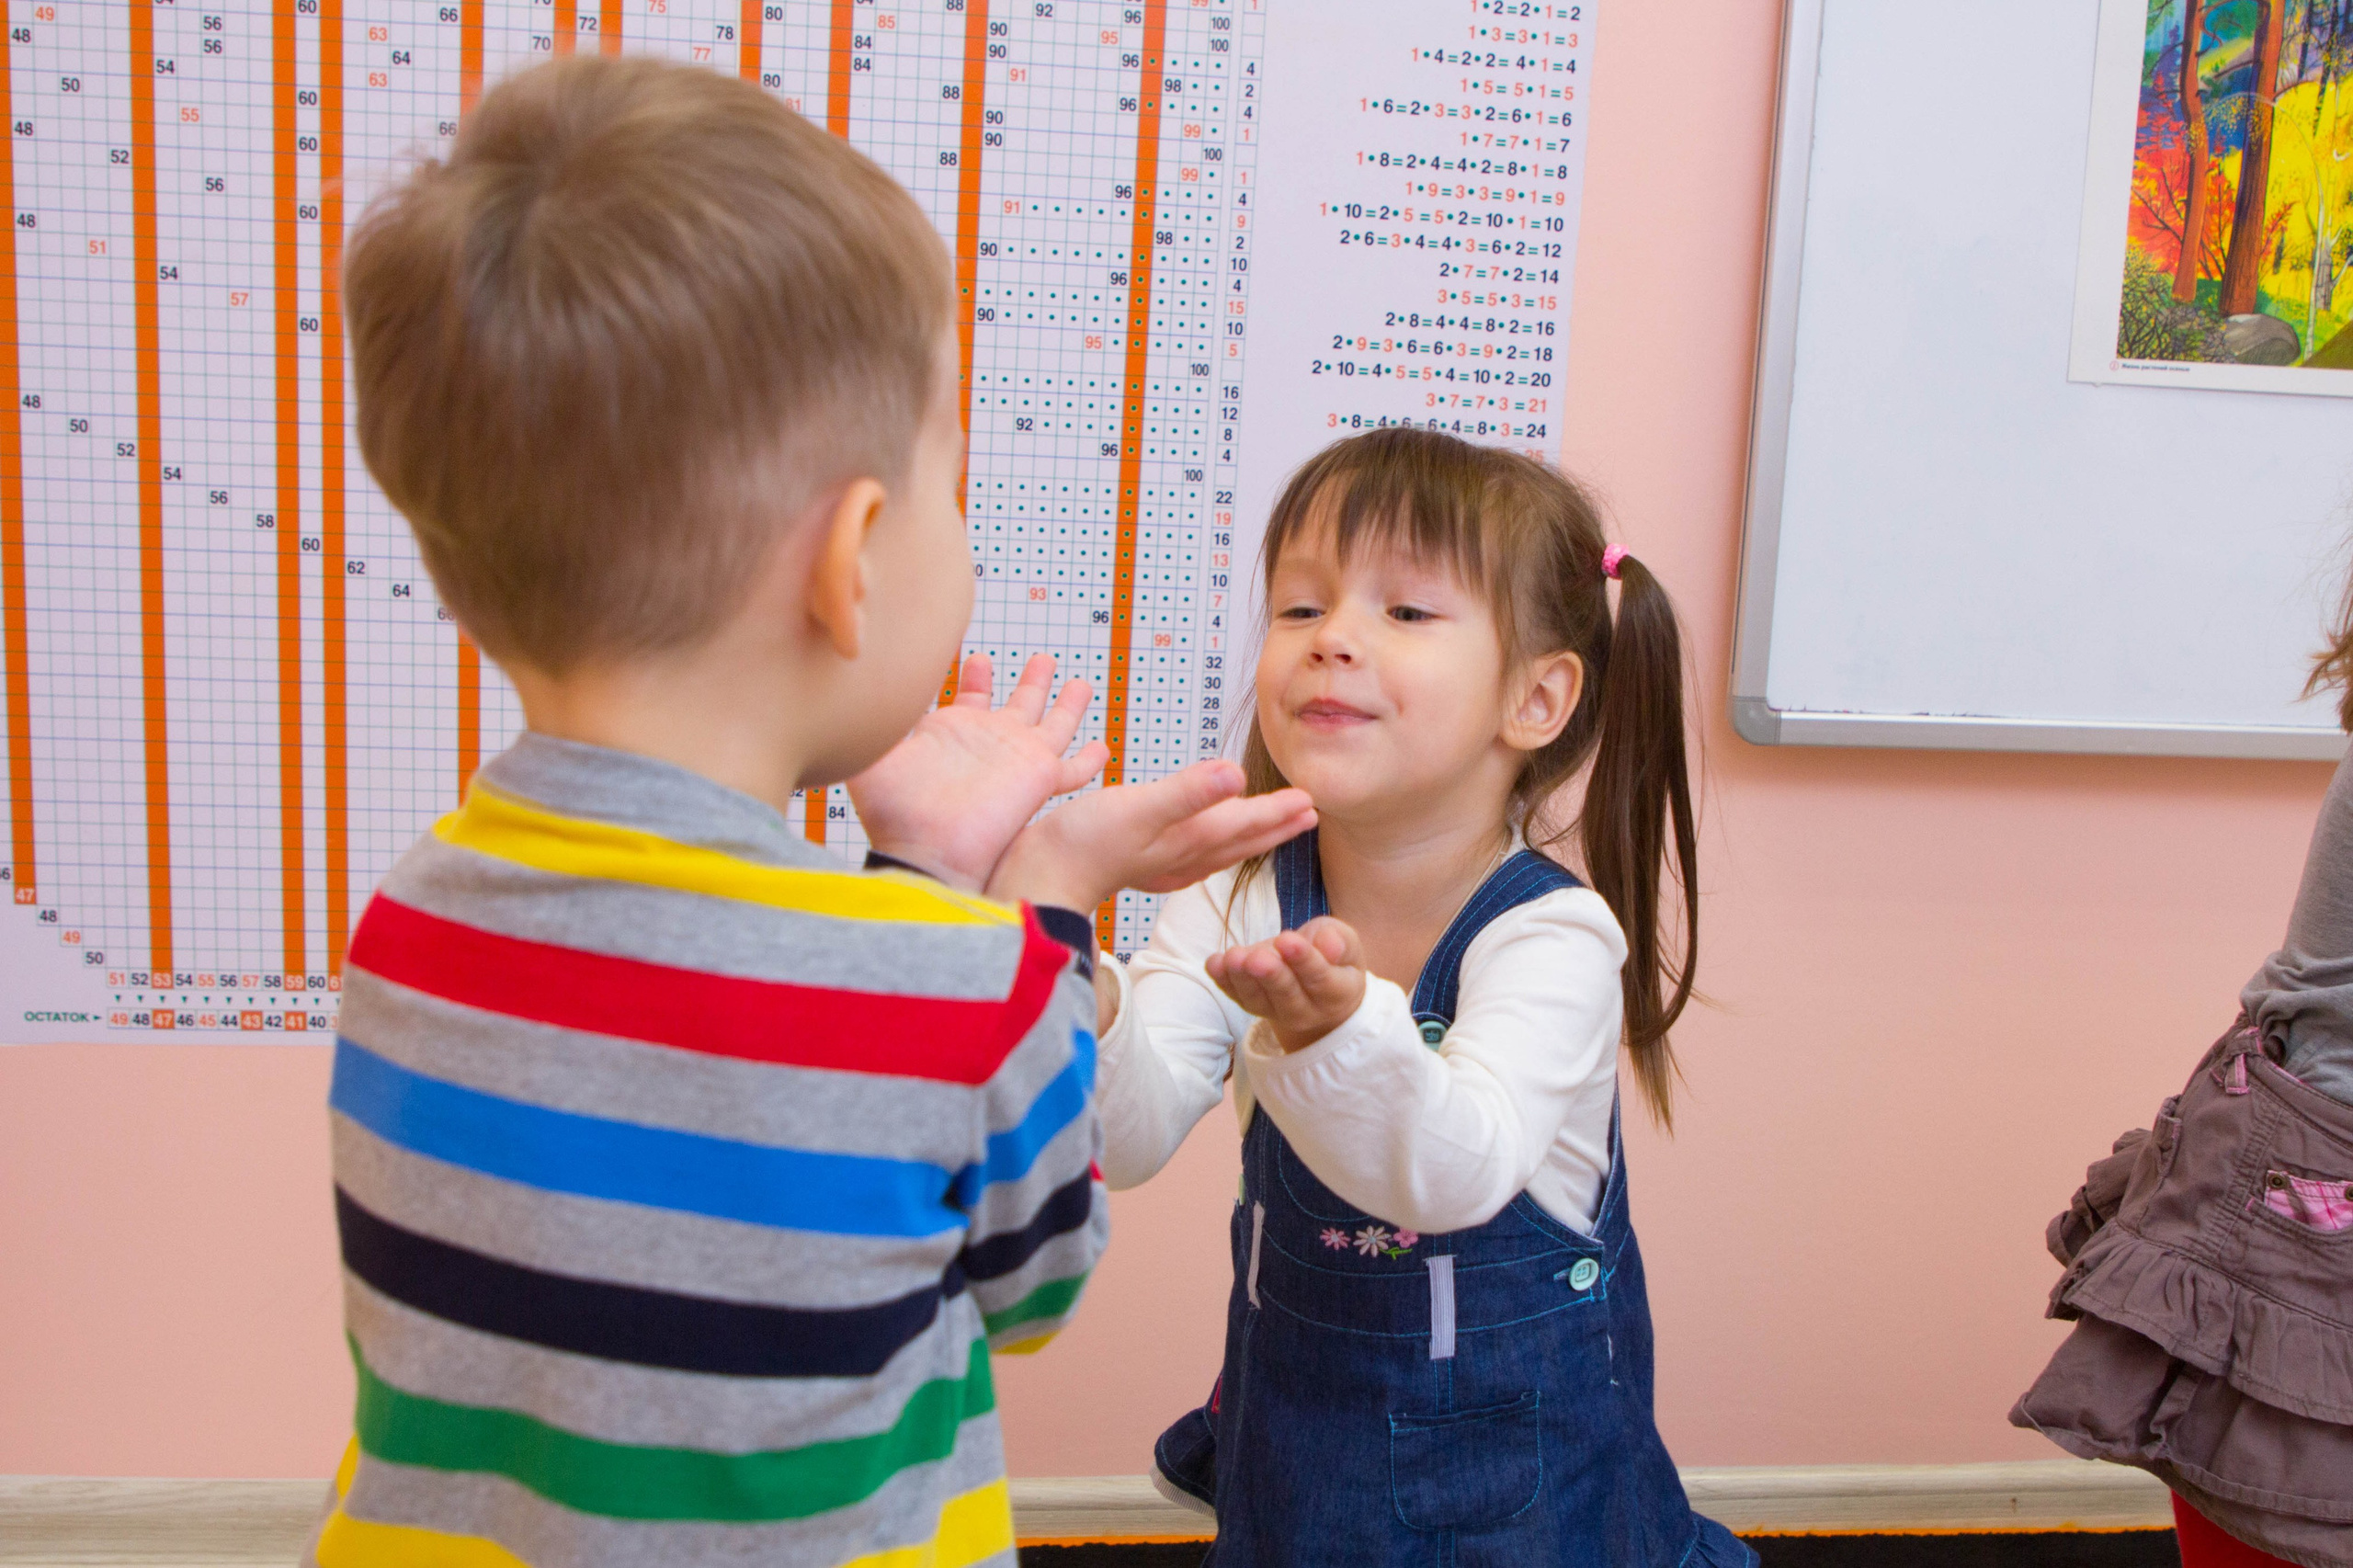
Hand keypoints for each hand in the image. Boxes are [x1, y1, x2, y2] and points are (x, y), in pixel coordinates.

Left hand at [847, 653, 1108, 891]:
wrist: (924, 850)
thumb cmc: (893, 812)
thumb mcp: (874, 751)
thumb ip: (870, 722)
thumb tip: (841, 692)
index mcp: (955, 734)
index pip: (970, 698)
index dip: (976, 679)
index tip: (977, 659)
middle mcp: (989, 745)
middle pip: (1018, 705)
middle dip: (1031, 681)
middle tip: (1042, 659)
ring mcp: (1017, 759)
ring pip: (1053, 724)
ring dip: (1066, 703)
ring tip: (1076, 682)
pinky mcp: (1039, 776)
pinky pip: (1074, 768)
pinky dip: (1089, 760)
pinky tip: (1102, 748)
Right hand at [986, 758, 1315, 914]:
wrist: (1041, 877)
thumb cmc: (1084, 841)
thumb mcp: (1138, 807)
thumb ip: (1189, 792)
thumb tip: (1236, 775)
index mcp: (1190, 838)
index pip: (1246, 822)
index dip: (1278, 810)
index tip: (1311, 800)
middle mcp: (1183, 856)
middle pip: (1241, 840)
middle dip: (1276, 827)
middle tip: (1310, 815)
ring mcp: (1163, 866)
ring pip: (1220, 850)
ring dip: (1250, 837)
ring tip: (1273, 828)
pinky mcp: (1142, 866)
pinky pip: (1194, 856)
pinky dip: (1213, 846)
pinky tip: (1205, 846)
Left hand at [1206, 916, 1366, 1053]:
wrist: (1317, 980)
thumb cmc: (1334, 956)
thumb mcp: (1345, 942)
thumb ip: (1339, 942)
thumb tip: (1329, 946)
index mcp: (1337, 993)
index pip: (1321, 979)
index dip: (1304, 960)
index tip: (1287, 940)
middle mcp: (1307, 1010)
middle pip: (1287, 996)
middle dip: (1270, 975)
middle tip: (1257, 958)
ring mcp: (1276, 1011)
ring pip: (1258, 999)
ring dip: (1243, 979)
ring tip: (1234, 957)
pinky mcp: (1253, 1005)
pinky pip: (1237, 996)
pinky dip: (1224, 981)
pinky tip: (1214, 963)